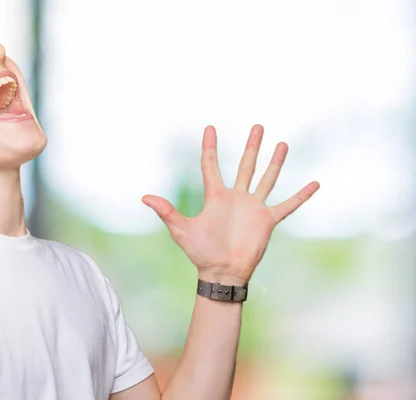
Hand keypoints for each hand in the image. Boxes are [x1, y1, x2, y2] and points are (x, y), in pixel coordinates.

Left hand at [142, 125, 318, 284]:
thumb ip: (166, 212)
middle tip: (258, 126)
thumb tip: (144, 197)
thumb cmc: (200, 253)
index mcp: (215, 196)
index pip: (211, 165)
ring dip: (275, 162)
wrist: (221, 272)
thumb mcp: (181, 230)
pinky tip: (314, 183)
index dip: (209, 146)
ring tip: (282, 143)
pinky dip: (301, 196)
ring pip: (267, 179)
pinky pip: (288, 205)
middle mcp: (236, 197)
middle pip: (245, 165)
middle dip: (251, 146)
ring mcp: (253, 207)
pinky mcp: (267, 220)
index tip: (209, 127)